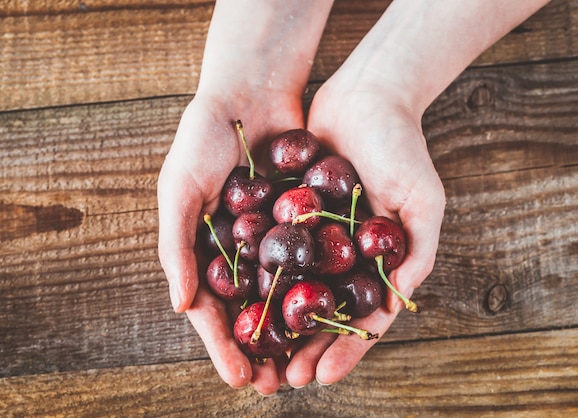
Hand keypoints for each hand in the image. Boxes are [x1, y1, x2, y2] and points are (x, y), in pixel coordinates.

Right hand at [157, 89, 304, 394]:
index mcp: (205, 250)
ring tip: (305, 366)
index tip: (240, 378)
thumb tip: (182, 307)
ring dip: (293, 332)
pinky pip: (313, 261)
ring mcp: (273, 239)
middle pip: (251, 311)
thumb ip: (176, 247)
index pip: (212, 309)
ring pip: (285, 295)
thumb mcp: (179, 189)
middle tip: (275, 386)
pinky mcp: (304, 221)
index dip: (223, 346)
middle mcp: (239, 251)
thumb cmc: (204, 139)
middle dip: (261, 350)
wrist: (252, 92)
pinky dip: (321, 289)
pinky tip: (334, 316)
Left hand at [285, 78, 445, 386]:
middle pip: (322, 312)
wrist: (366, 94)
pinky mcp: (288, 213)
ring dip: (277, 323)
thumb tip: (395, 307)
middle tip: (281, 380)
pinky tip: (239, 303)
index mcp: (376, 262)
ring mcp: (315, 236)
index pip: (360, 318)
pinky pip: (272, 250)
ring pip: (293, 289)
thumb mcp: (423, 200)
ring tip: (257, 354)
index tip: (320, 377)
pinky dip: (259, 277)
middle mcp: (344, 255)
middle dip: (304, 347)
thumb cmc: (402, 147)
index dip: (343, 350)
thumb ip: (415, 252)